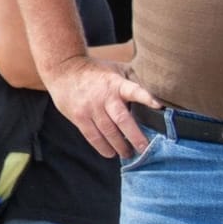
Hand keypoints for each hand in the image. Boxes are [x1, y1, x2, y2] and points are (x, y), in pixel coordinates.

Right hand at [42, 55, 159, 157]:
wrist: (63, 69)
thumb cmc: (97, 71)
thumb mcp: (118, 69)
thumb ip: (134, 82)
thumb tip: (156, 98)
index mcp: (117, 84)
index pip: (134, 90)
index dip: (146, 98)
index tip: (159, 106)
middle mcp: (104, 97)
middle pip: (122, 120)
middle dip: (135, 137)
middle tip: (145, 149)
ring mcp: (90, 108)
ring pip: (108, 132)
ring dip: (120, 146)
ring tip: (129, 154)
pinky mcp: (78, 116)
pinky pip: (92, 136)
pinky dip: (102, 147)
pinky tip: (111, 153)